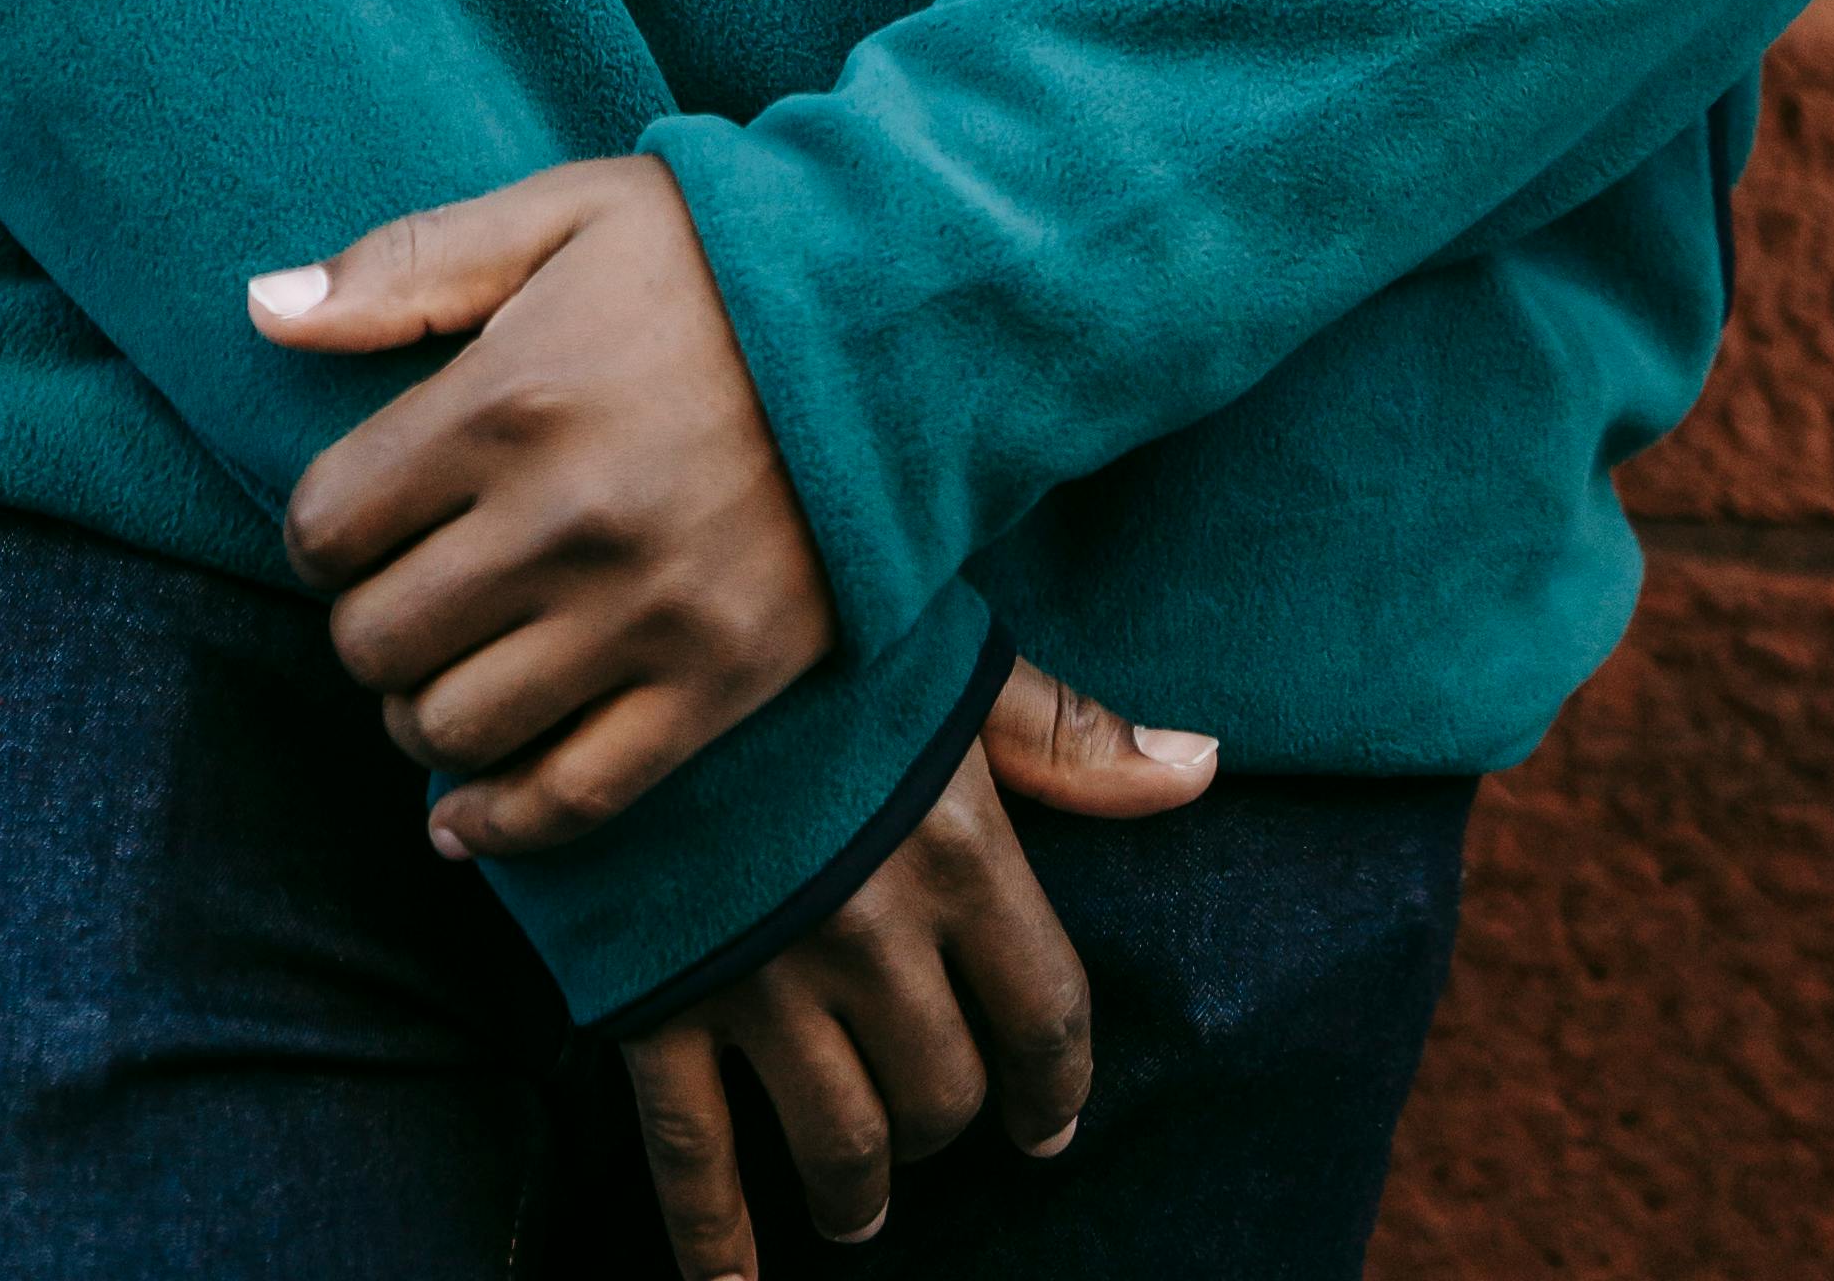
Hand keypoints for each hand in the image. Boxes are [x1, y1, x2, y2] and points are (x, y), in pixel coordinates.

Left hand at [262, 156, 831, 851]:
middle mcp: (563, 522)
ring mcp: (643, 616)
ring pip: (454, 731)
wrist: (903, 319)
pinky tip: (468, 811)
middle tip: (405, 592)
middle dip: (365, 622)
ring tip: (447, 670)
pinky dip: (499, 824)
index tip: (360, 518)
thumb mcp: (562, 214)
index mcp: (508, 399)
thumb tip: (260, 309)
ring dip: (421, 716)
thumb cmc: (716, 257)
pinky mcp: (714, 686)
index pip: (326, 525)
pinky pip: (570, 800)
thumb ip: (406, 265)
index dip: (322, 531)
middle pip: (376, 640)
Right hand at [618, 661, 1218, 1271]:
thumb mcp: (951, 665)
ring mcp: (759, 979)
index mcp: (955, 850)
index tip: (1048, 1126)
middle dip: (949, 1125)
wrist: (630, 614)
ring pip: (842, 1144)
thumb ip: (1069, 738)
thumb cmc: (811, 642)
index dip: (1057, 1087)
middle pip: (943, 1094)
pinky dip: (717, 1243)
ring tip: (858, 1207)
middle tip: (938, 1133)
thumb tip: (1203, 766)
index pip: (1045, 1016)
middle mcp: (870, 933)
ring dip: (859, 1193)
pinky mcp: (658, 1001)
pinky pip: (694, 1157)